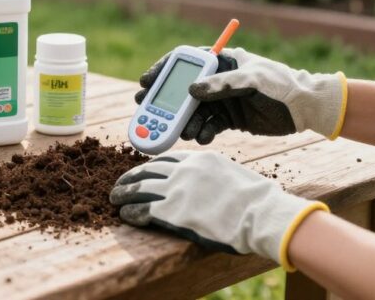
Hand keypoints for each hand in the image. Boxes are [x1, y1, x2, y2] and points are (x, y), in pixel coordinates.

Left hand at [110, 150, 327, 270]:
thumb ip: (211, 174)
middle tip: (120, 183)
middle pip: (147, 170)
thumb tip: (205, 183)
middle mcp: (183, 170)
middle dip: (130, 177)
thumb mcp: (230, 173)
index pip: (165, 159)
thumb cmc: (254, 198)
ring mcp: (175, 190)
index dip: (149, 166)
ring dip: (124, 193)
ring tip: (115, 198)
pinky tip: (126, 215)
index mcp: (198, 159)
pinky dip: (131, 212)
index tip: (141, 172)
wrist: (259, 213)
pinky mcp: (171, 212)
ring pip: (140, 188)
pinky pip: (143, 210)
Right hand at [137, 48, 346, 142]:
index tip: (146, 80)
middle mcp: (218, 79)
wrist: (305, 109)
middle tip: (145, 109)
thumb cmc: (281, 85)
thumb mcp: (252, 80)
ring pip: (192, 110)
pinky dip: (201, 132)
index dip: (163, 69)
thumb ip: (222, 84)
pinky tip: (201, 138)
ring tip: (179, 131)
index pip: (185, 61)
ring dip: (183, 121)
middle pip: (183, 88)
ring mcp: (222, 99)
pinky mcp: (228, 118)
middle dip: (165, 100)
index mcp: (222, 60)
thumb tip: (191, 91)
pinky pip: (206, 125)